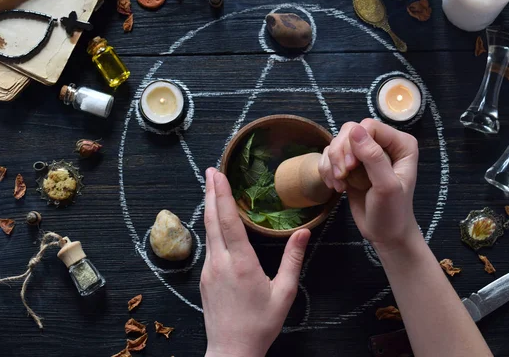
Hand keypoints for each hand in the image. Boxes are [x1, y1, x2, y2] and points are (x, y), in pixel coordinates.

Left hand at [201, 168, 310, 356]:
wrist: (231, 351)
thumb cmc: (260, 324)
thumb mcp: (284, 293)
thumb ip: (293, 260)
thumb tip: (303, 232)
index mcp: (241, 263)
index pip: (229, 221)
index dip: (224, 195)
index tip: (218, 175)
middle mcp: (220, 262)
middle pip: (213, 220)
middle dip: (212, 192)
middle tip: (211, 170)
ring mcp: (209, 270)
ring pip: (208, 231)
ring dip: (210, 207)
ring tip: (212, 188)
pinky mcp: (205, 277)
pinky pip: (208, 245)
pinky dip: (211, 226)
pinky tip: (215, 221)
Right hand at [318, 119, 419, 251]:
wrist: (385, 234)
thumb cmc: (392, 212)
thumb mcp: (386, 186)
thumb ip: (373, 157)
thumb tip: (354, 130)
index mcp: (400, 144)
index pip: (369, 127)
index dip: (354, 143)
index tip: (350, 168)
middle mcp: (383, 143)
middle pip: (350, 131)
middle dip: (340, 154)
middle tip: (342, 176)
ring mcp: (365, 153)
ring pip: (337, 142)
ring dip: (332, 164)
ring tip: (340, 185)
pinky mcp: (350, 164)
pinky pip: (329, 156)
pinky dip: (327, 170)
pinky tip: (336, 187)